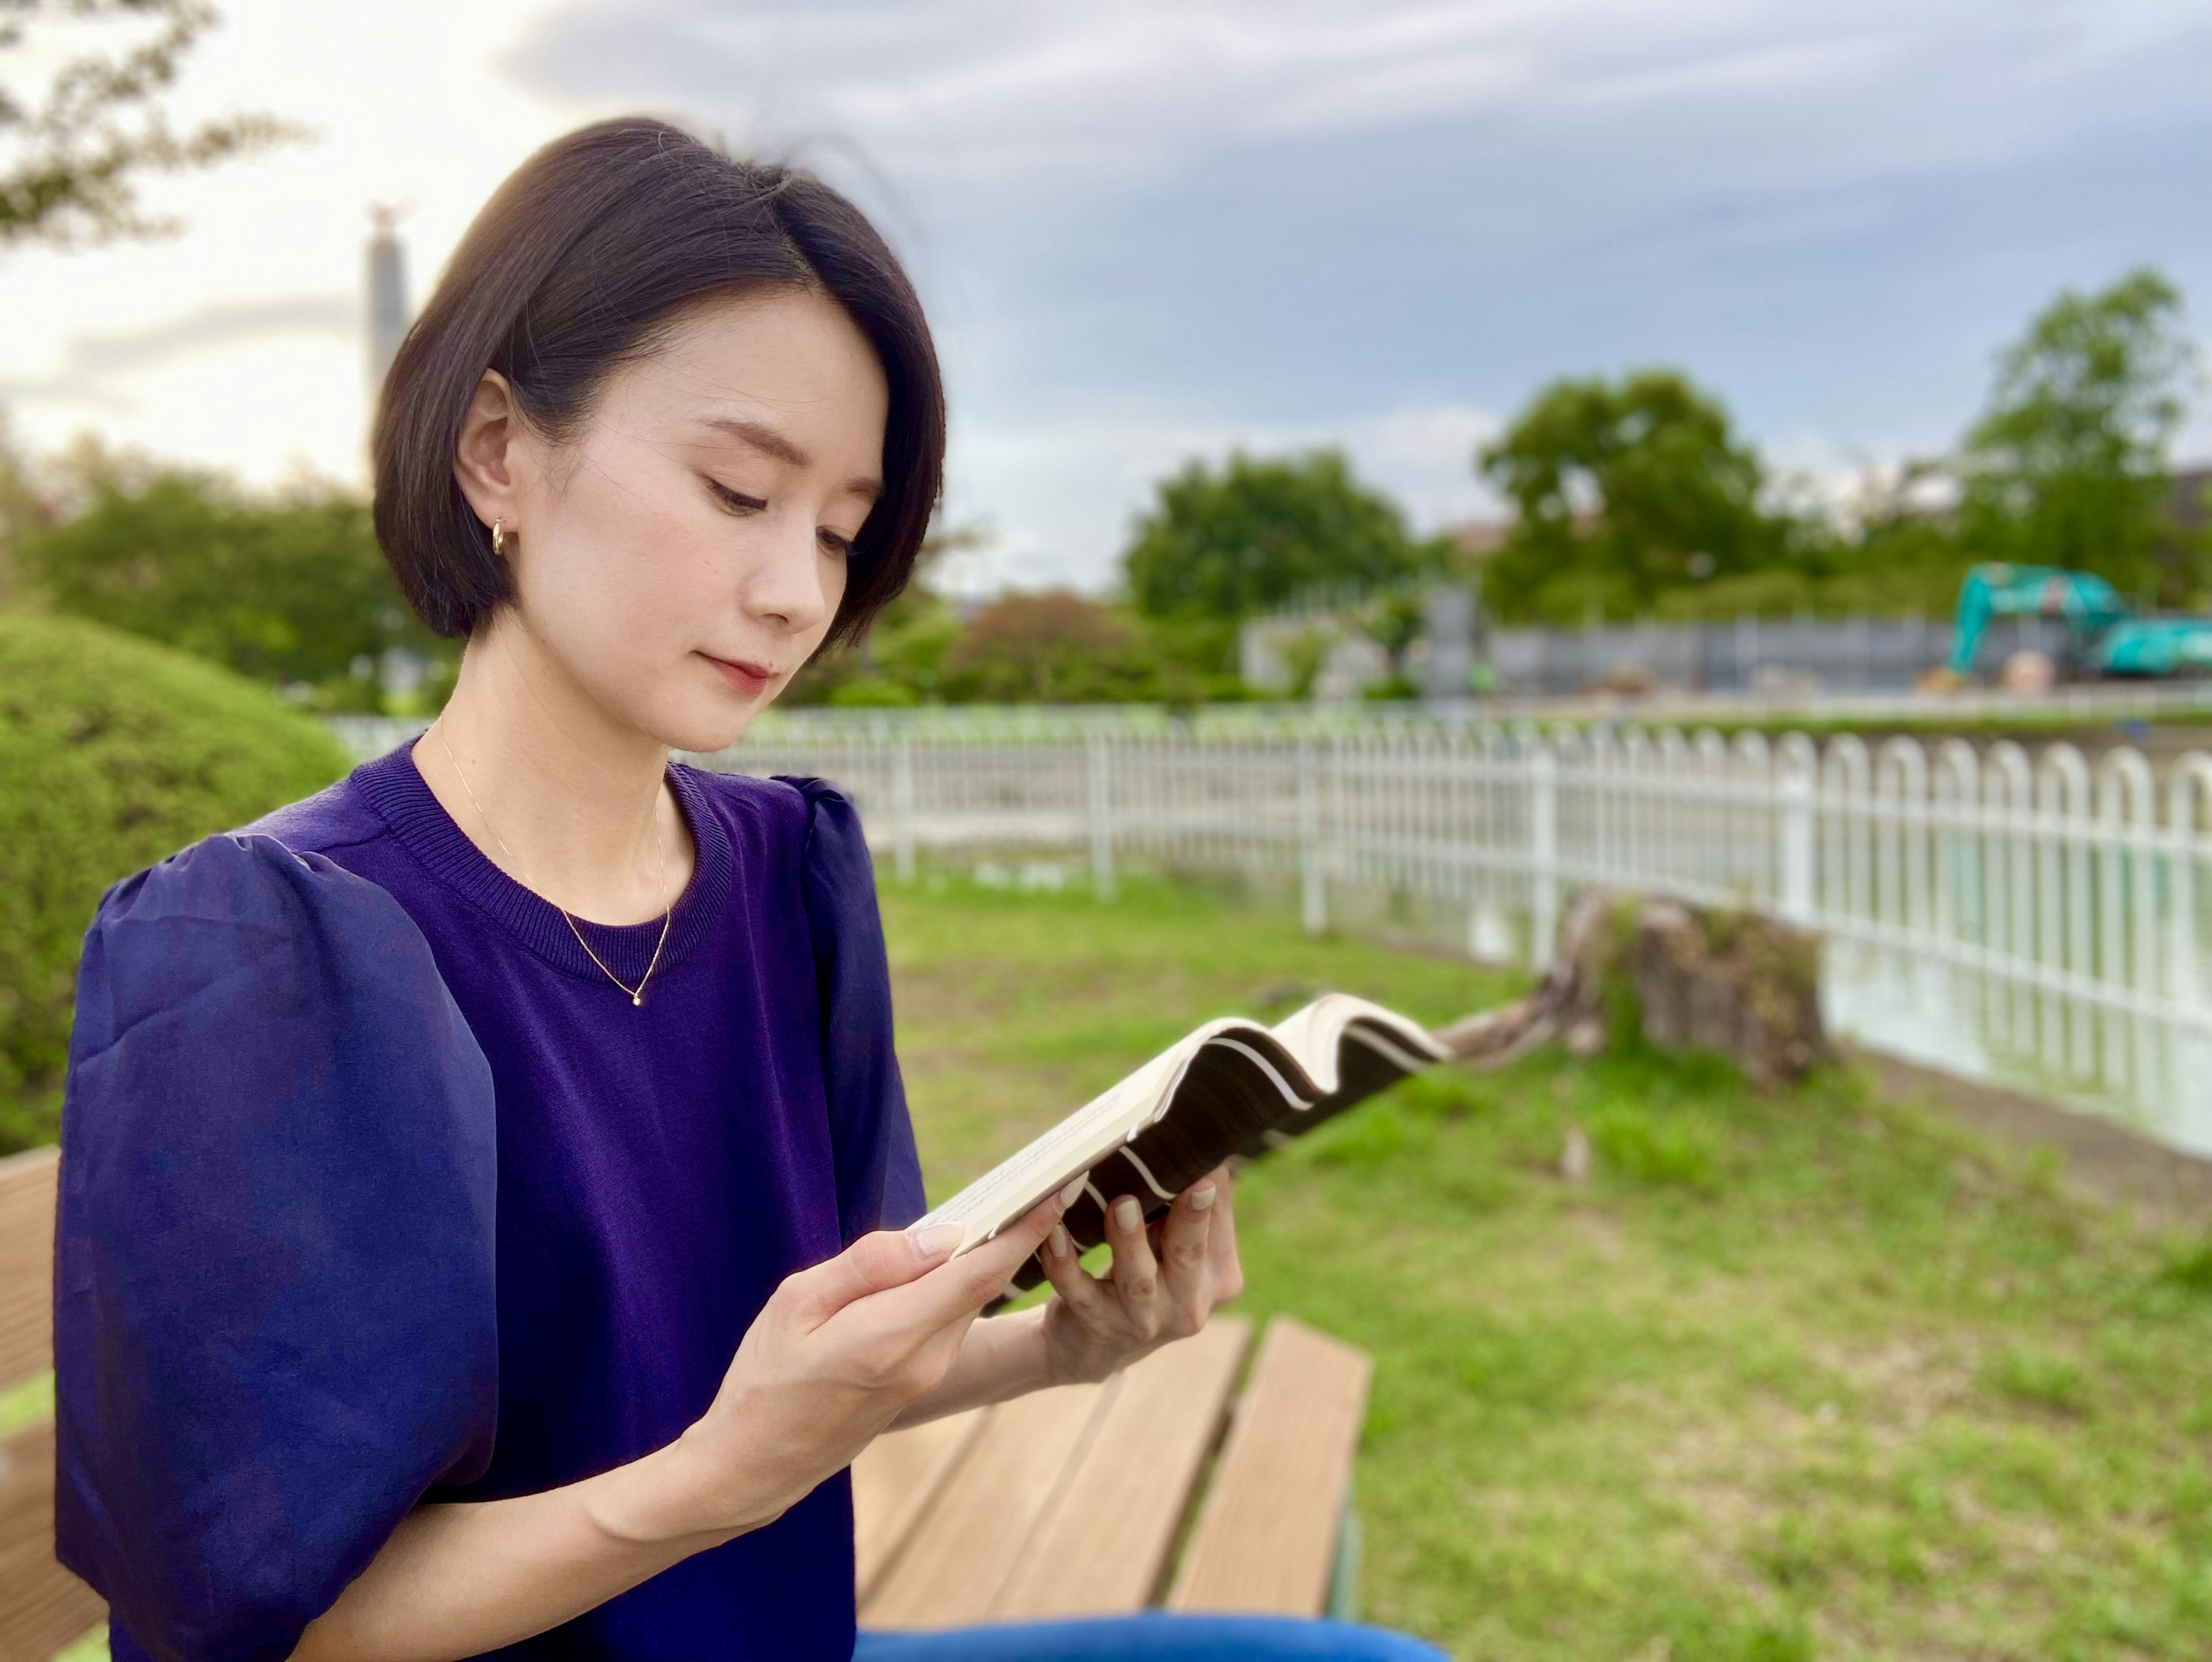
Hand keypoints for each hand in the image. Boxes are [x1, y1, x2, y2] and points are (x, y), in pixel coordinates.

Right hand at [657, 1194, 1066, 1540]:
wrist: (754, 1464)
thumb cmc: (766, 1377)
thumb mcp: (798, 1303)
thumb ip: (872, 1265)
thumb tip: (942, 1235)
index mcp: (891, 1336)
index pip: (980, 1274)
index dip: (1024, 1230)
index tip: (1058, 1191)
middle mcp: (924, 1361)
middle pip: (984, 1284)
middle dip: (1011, 1234)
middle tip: (1036, 1182)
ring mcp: (927, 1377)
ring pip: (968, 1302)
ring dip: (984, 1260)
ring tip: (996, 1209)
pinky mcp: (922, 1383)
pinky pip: (951, 1321)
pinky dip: (957, 1287)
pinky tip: (944, 1260)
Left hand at [1035, 1166, 1243, 1385]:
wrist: (1094, 1348)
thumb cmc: (1144, 1276)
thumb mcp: (1176, 1253)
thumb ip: (1187, 1212)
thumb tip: (1199, 1149)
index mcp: (1217, 1278)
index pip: (1218, 1229)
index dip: (1213, 1193)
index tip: (1207, 1153)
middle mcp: (1187, 1304)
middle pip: (1190, 1256)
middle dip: (1190, 1220)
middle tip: (1192, 1184)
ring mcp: (1141, 1320)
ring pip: (1138, 1280)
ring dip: (1129, 1241)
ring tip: (1121, 1206)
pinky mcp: (1096, 1324)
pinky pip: (1079, 1291)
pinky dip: (1064, 1262)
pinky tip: (1053, 1235)